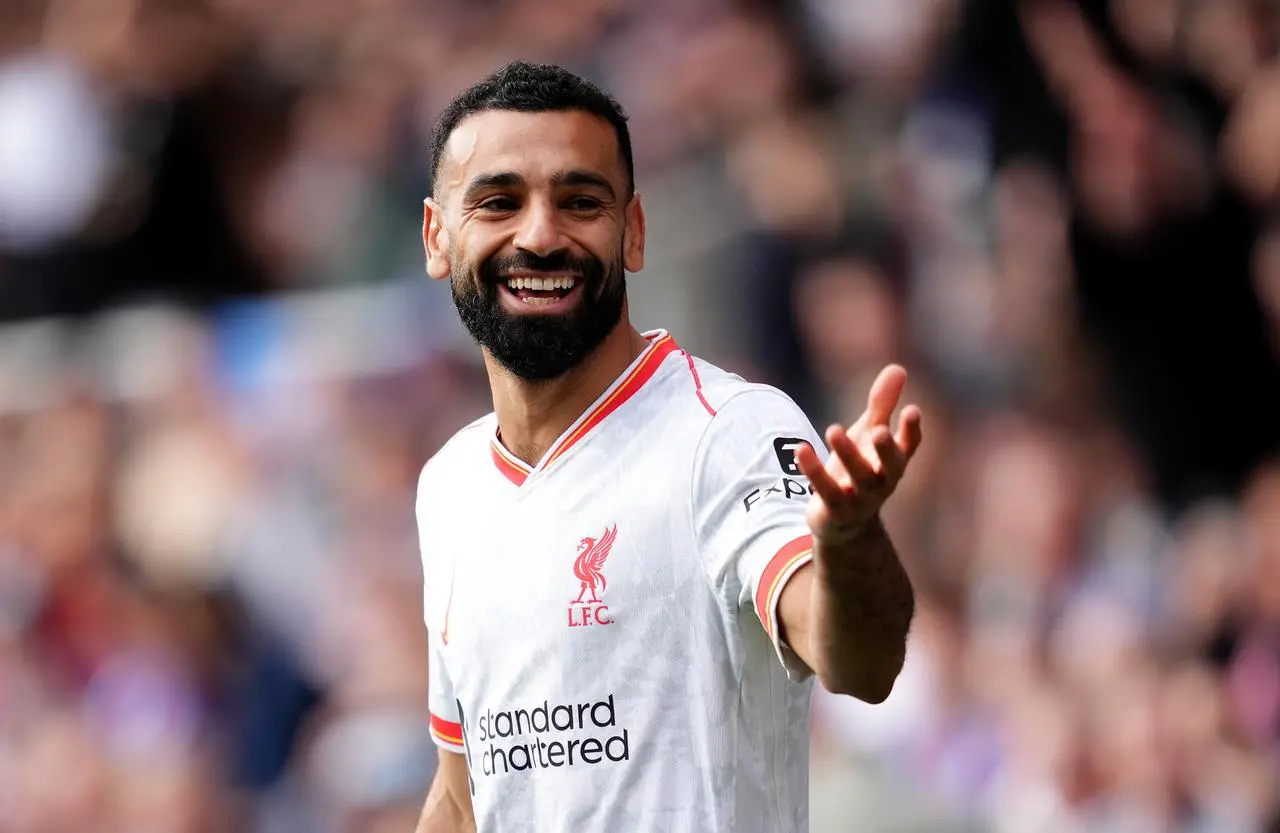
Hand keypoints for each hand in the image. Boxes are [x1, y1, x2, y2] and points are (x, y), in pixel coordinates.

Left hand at [794, 365, 922, 546]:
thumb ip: (882, 404)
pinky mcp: (835, 509)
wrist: (843, 521)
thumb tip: (898, 368)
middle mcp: (882, 482)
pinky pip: (826, 491)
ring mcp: (860, 499)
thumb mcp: (869, 434)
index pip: (908, 447)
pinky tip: (801, 448)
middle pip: (889, 467)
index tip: (912, 410)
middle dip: (885, 450)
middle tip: (878, 430)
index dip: (912, 431)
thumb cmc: (860, 468)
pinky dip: (814, 470)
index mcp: (894, 462)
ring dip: (847, 455)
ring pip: (858, 479)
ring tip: (833, 429)